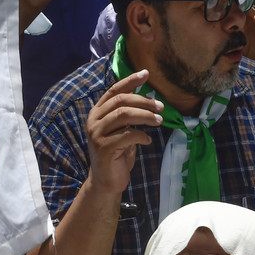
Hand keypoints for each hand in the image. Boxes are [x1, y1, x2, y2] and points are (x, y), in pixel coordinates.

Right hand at [86, 70, 160, 194]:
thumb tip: (148, 96)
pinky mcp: (103, 147)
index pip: (114, 91)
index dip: (130, 81)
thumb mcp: (123, 130)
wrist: (107, 181)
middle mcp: (93, 120)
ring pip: (124, 115)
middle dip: (144, 101)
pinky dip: (142, 136)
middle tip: (161, 106)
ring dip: (145, 116)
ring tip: (159, 121)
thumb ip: (129, 114)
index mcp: (97, 112)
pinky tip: (147, 141)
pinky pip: (127, 135)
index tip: (146, 74)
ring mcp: (96, 133)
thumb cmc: (118, 154)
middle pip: (121, 101)